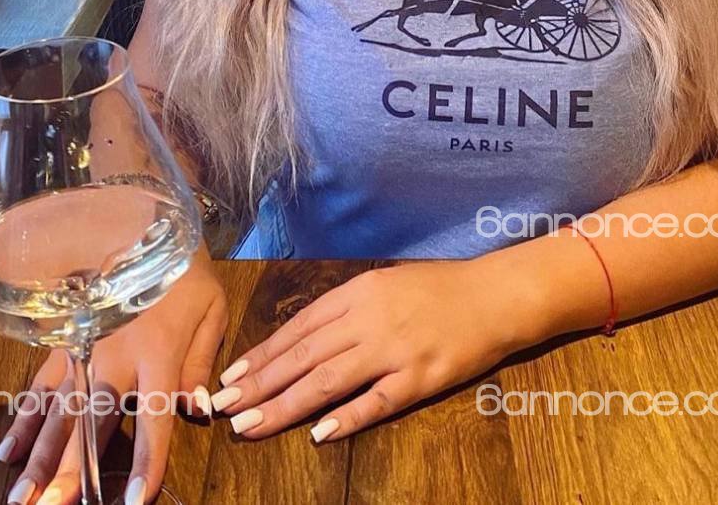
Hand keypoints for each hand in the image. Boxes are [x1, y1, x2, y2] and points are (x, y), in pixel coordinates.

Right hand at [0, 252, 227, 504]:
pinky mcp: (64, 342)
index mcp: (159, 353)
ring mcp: (84, 350)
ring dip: (39, 457)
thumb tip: (196, 411)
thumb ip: (201, 363)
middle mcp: (116, 357)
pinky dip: (22, 421)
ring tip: (22, 498)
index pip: (155, 418)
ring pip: (58, 412)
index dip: (147, 462)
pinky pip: (39, 387)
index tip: (135, 503)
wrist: (146, 225)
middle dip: (73, 470)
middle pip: (92, 423)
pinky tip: (7, 454)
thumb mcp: (213, 311)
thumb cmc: (187, 275)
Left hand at [208, 258, 546, 441]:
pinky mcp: (421, 378)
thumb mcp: (385, 283)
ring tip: (252, 425)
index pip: (298, 327)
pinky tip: (318, 434)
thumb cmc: (438, 287)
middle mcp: (369, 320)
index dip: (263, 353)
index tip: (231, 376)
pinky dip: (346, 418)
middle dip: (260, 384)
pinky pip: (377, 402)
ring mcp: (394, 350)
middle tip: (224, 408)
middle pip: (304, 356)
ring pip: (329, 380)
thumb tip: (305, 336)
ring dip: (286, 406)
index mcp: (358, 293)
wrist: (494, 295)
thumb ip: (347, 308)